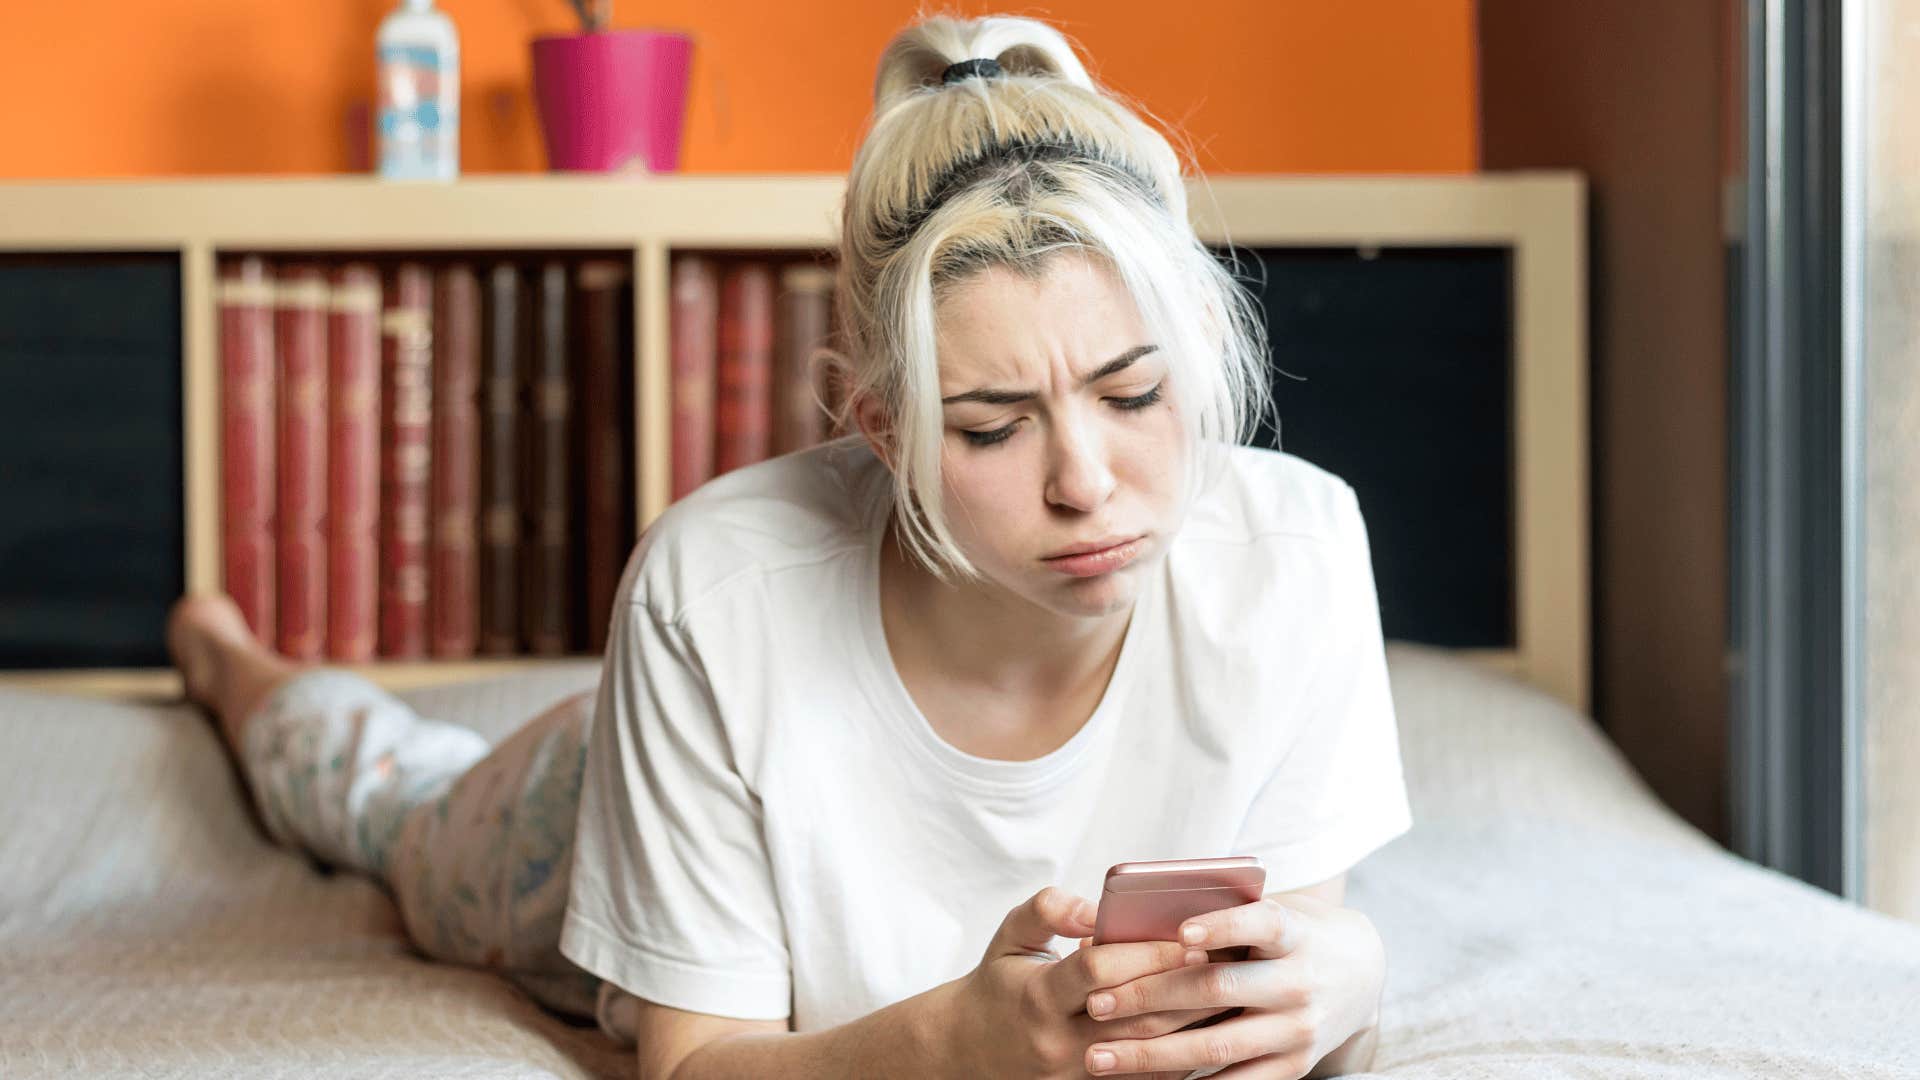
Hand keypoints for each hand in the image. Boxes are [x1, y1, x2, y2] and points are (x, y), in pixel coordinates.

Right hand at [941, 886, 1240, 1079]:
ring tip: (1230, 995)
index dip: (1145, 953)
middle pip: (1136, 1016)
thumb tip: (1091, 906)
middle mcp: (1058, 1041)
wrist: (968, 1050)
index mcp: (1038, 996)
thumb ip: (1046, 910)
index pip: (1097, 970)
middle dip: (1185, 988)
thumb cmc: (999, 983)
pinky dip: (1180, 1059)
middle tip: (1229, 964)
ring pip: (1149, 1054)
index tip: (1188, 937)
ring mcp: (1077, 1076)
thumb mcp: (1009, 936)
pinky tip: (1207, 1032)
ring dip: (1192, 1025)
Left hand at [1076, 892, 1385, 1077]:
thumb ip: (1213, 915)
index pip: (1261, 924)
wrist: (1357, 973)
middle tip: (1096, 1003)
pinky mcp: (1294, 1067)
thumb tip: (1117, 927)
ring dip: (1151, 1055)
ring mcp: (1298, 1030)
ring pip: (1216, 1046)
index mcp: (1292, 933)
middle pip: (1218, 989)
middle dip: (1150, 996)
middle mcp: (1299, 982)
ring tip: (1099, 1056)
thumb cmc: (1285, 934)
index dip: (1223, 927)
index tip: (1179, 932)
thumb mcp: (1266, 911)